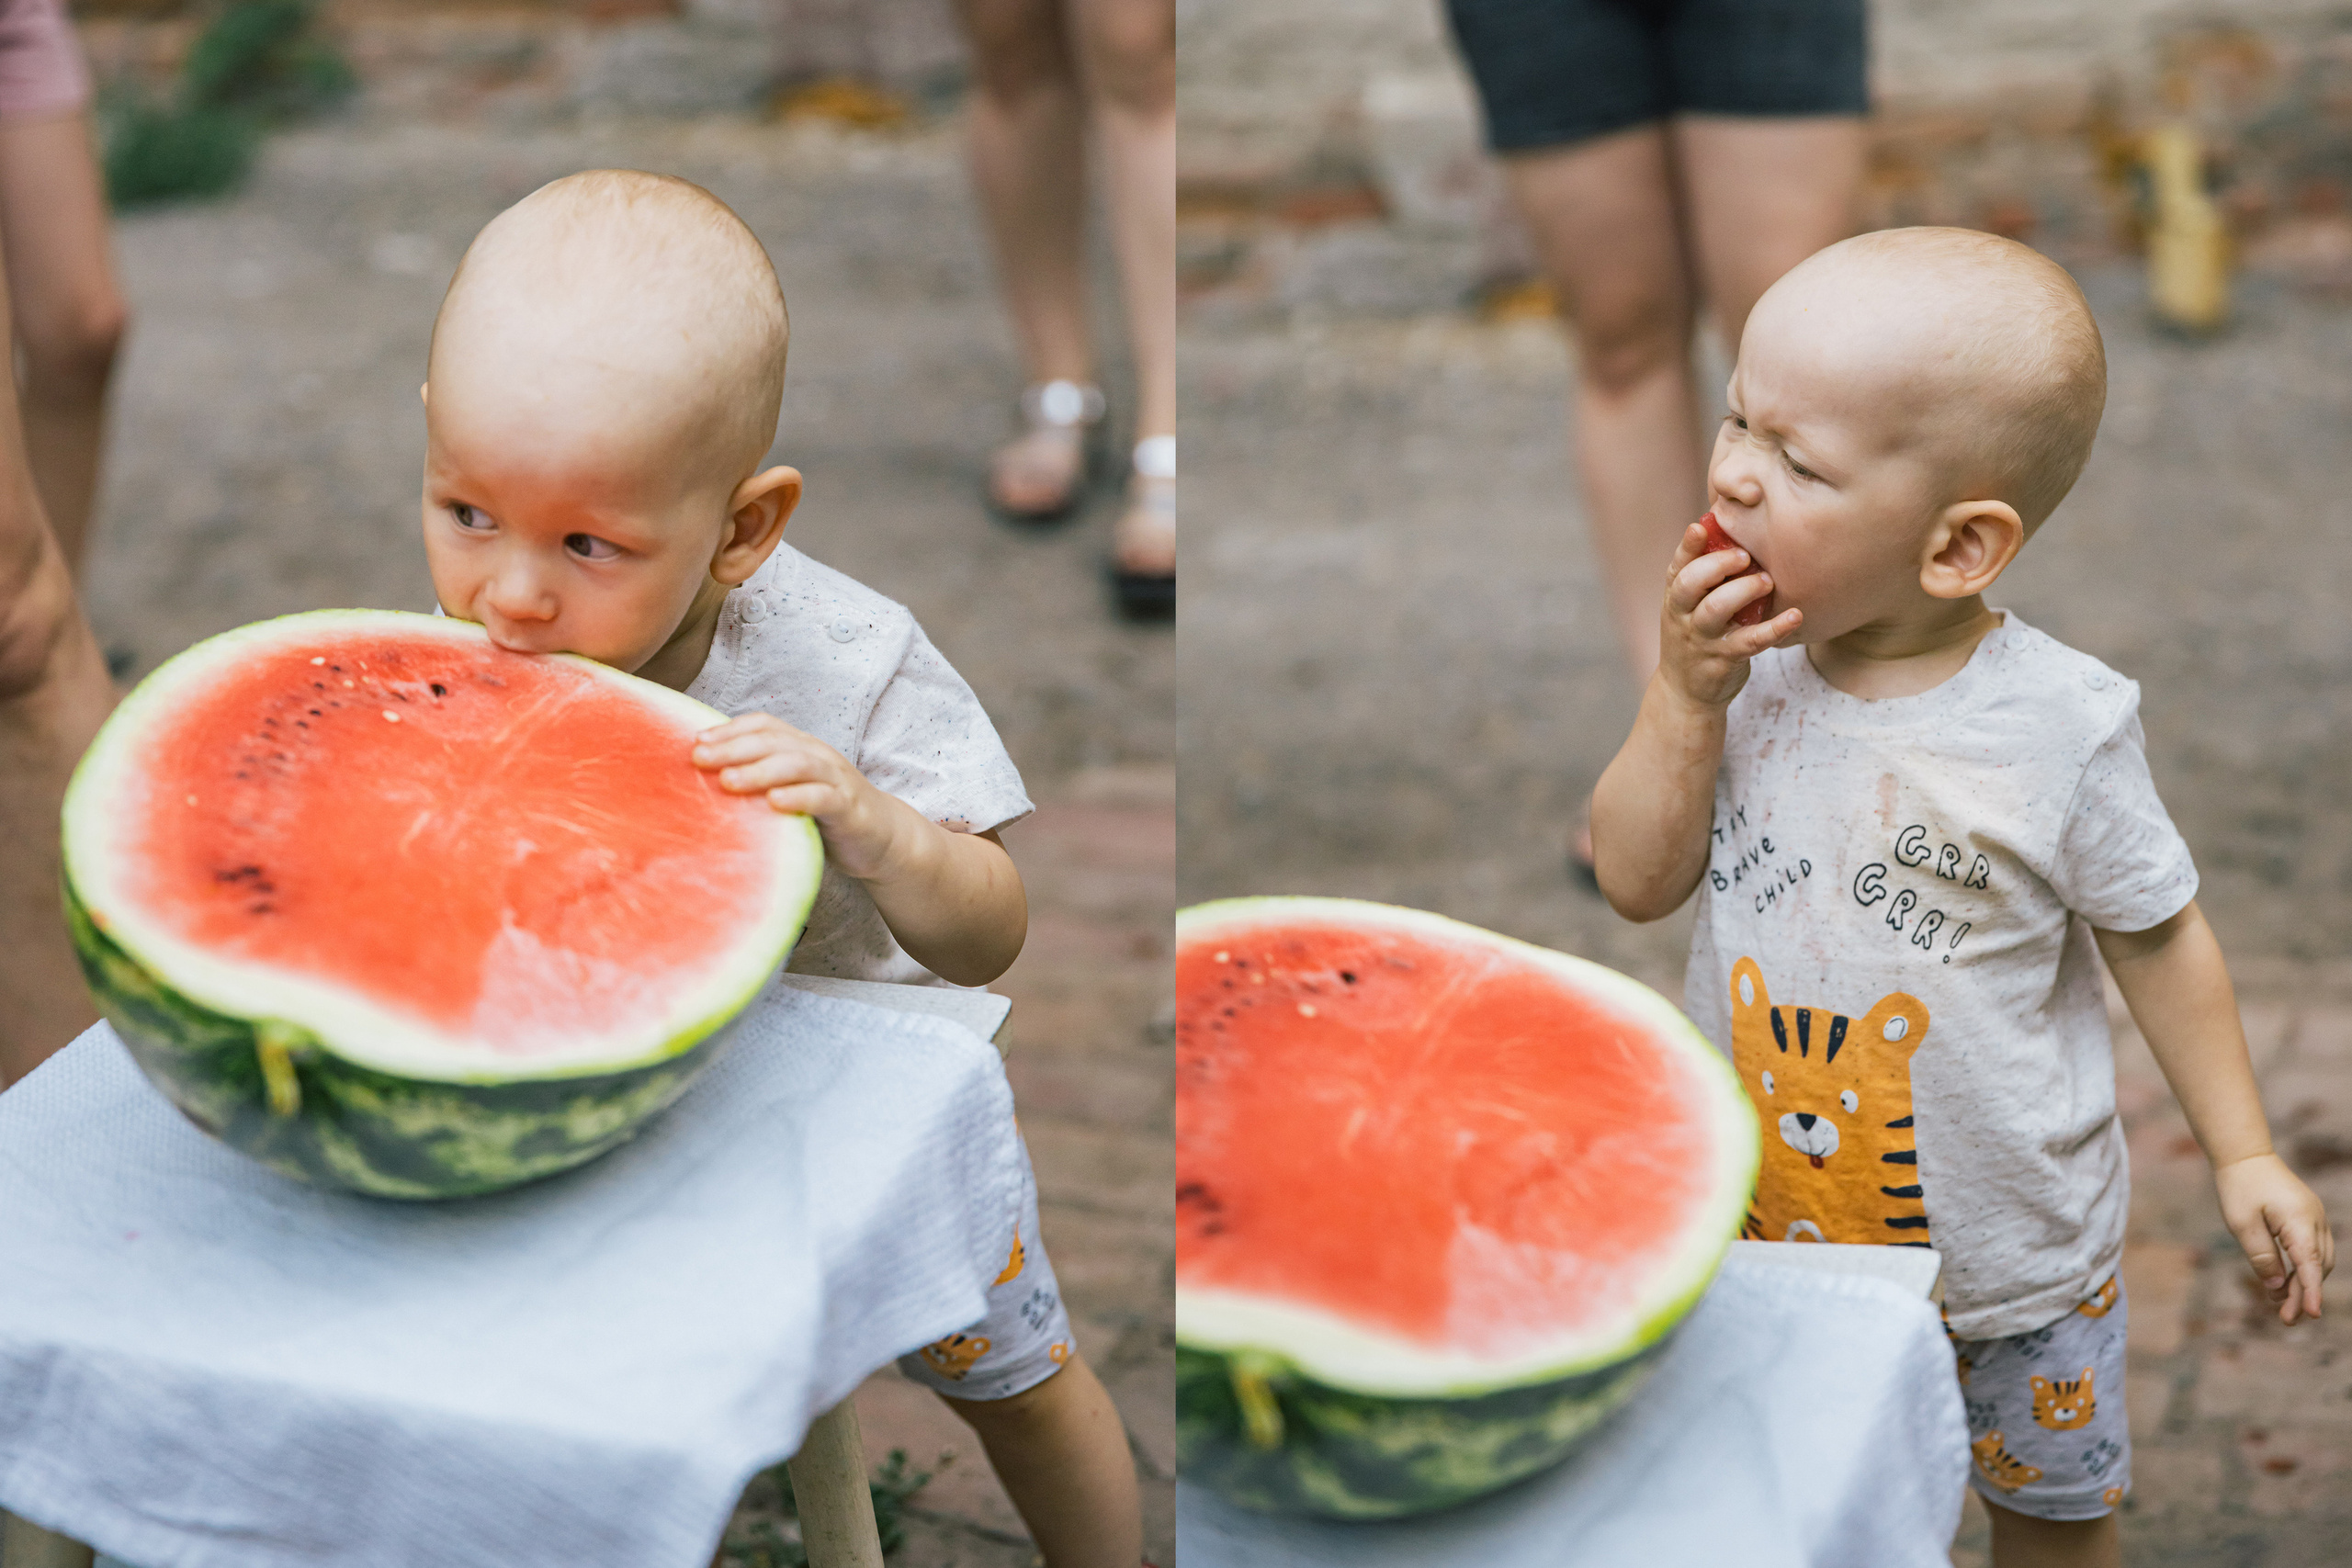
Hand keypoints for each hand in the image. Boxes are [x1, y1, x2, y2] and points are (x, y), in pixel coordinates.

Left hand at [691, 712, 906, 880]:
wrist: (884, 838)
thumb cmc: (826, 815)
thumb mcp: (792, 792)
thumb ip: (760, 784)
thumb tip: (705, 785)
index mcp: (801, 748)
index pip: (764, 726)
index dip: (730, 729)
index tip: (695, 741)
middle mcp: (817, 756)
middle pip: (774, 741)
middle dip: (733, 747)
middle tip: (699, 759)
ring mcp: (836, 780)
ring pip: (796, 764)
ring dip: (759, 770)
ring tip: (728, 780)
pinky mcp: (849, 807)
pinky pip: (822, 797)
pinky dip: (797, 797)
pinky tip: (773, 802)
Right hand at [1657, 517, 1802, 709]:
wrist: (1685, 692)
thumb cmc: (1695, 637)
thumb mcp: (1688, 607)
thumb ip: (1703, 577)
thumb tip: (1727, 530)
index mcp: (1675, 598)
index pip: (1677, 567)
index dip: (1688, 546)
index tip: (1702, 526)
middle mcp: (1683, 616)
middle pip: (1690, 584)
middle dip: (1717, 565)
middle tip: (1745, 556)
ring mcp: (1702, 639)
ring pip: (1716, 610)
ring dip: (1743, 591)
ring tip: (1766, 581)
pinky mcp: (1724, 660)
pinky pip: (1750, 642)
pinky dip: (1774, 628)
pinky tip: (1795, 616)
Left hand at [2214, 1152, 2334, 1324]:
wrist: (2246, 1155)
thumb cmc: (2240, 1187)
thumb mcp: (2242, 1224)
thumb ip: (2261, 1256)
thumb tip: (2276, 1286)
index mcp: (2299, 1221)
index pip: (2310, 1264)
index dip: (2310, 1291)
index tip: (2311, 1315)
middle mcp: (2315, 1221)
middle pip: (2317, 1267)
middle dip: (2302, 1294)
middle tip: (2285, 1319)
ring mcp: (2315, 1219)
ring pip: (2318, 1261)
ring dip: (2302, 1284)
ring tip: (2281, 1307)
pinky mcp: (2308, 1219)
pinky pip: (2312, 1250)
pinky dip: (2301, 1269)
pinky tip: (2282, 1284)